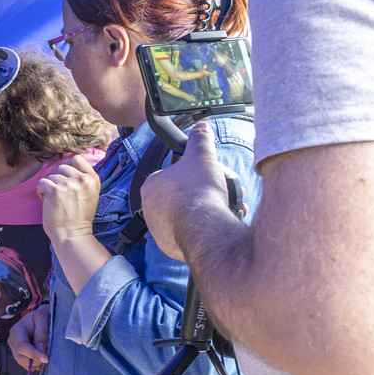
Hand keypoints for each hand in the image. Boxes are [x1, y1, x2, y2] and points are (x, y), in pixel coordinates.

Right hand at [9, 306, 50, 367]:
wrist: (42, 317)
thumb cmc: (42, 315)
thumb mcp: (43, 318)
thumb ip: (41, 333)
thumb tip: (42, 350)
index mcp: (16, 331)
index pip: (22, 347)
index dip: (34, 354)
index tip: (46, 359)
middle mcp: (13, 342)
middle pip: (21, 358)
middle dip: (36, 360)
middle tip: (49, 357)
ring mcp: (15, 350)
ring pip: (24, 364)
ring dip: (37, 363)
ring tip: (47, 354)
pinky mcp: (21, 355)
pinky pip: (27, 366)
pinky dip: (36, 364)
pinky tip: (43, 357)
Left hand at [37, 155, 101, 242]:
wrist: (73, 234)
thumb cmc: (79, 217)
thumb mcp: (90, 194)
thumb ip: (83, 179)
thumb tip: (69, 165)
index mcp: (93, 179)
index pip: (78, 159)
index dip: (69, 166)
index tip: (66, 178)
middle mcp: (82, 180)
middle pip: (62, 167)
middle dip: (58, 179)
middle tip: (62, 195)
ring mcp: (68, 184)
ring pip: (51, 175)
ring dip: (50, 187)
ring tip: (56, 201)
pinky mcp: (55, 190)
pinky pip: (42, 183)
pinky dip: (42, 192)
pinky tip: (48, 202)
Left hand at [140, 123, 232, 258]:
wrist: (204, 226)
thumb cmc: (198, 191)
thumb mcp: (202, 157)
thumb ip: (200, 141)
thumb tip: (202, 128)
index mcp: (151, 186)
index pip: (168, 177)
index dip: (189, 176)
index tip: (204, 178)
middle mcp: (149, 209)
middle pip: (179, 198)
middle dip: (200, 195)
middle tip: (219, 194)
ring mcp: (158, 230)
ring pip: (184, 217)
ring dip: (203, 213)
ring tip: (224, 209)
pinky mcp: (169, 246)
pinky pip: (187, 235)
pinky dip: (202, 230)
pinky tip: (217, 225)